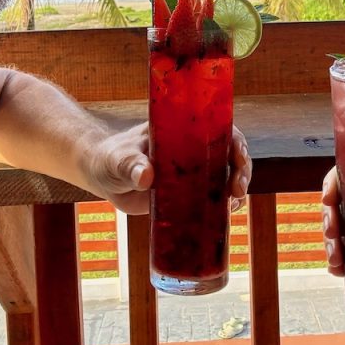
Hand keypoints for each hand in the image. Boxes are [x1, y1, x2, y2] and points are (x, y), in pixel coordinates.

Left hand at [82, 124, 252, 215]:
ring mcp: (192, 173)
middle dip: (241, 169)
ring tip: (234, 204)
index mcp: (182, 132)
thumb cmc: (111, 158)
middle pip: (229, 154)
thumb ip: (131, 165)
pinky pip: (212, 199)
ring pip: (226, 177)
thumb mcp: (119, 159)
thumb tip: (145, 177)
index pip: (218, 129)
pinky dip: (224, 207)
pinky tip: (228, 215)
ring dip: (237, 189)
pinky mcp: (187, 195)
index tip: (238, 154)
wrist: (103, 176)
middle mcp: (192, 150)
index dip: (235, 140)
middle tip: (237, 189)